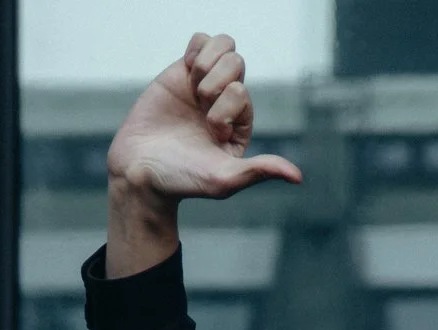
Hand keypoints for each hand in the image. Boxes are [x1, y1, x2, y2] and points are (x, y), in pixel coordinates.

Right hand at [105, 33, 301, 276]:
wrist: (140, 171)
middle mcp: (227, 101)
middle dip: (213, 84)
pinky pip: (200, 41)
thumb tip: (298, 177)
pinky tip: (184, 72)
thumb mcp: (223, 180)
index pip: (241, 93)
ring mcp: (205, 85)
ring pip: (222, 46)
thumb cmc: (181, 179)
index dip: (221, 110)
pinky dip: (194, 50)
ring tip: (191, 89)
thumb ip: (259, 171)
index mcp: (240, 123)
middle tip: (197, 106)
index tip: (207, 133)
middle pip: (236, 63)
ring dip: (204, 64)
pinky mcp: (183, 72)